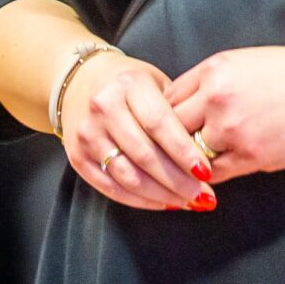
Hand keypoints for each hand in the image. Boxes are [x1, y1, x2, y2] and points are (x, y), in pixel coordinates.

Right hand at [60, 52, 215, 211]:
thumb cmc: (129, 84)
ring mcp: (88, 134)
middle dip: (178, 180)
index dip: (184, 151)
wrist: (79, 81)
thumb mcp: (155, 82)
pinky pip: (111, 187)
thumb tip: (207, 149)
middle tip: (203, 195)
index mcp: (129, 85)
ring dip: (162, 195)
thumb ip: (177, 110)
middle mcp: (104, 108)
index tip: (207, 171)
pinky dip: (140, 200)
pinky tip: (163, 202)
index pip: (159, 123)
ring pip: (128, 176)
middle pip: (144, 154)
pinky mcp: (77, 157)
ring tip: (188, 202)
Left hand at [164, 44, 284, 184]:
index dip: (162, 116)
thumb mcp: (244, 62)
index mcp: (214, 70)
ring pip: (191, 154)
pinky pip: (215, 173)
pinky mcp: (251, 155)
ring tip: (189, 167)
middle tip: (167, 153)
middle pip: (171, 128)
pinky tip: (207, 178)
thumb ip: (210, 82)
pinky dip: (209, 178)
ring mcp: (233, 129)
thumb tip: (184, 105)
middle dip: (170, 141)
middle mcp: (217, 98)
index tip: (162, 128)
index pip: (167, 98)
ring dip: (191, 161)